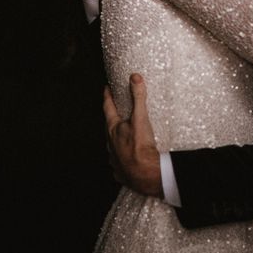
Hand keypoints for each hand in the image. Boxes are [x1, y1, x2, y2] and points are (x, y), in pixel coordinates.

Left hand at [103, 74, 162, 196]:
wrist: (146, 174)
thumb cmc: (141, 147)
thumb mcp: (141, 118)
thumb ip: (138, 97)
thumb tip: (135, 77)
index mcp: (113, 129)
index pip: (107, 108)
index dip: (107, 97)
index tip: (106, 88)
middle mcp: (110, 144)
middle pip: (108, 127)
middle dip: (111, 118)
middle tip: (115, 110)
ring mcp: (114, 159)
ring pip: (112, 146)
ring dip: (116, 139)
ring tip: (122, 136)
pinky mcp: (121, 172)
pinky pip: (118, 164)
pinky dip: (121, 159)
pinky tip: (125, 159)